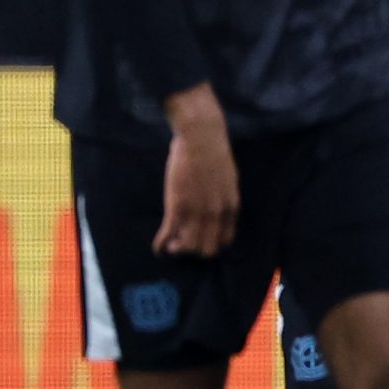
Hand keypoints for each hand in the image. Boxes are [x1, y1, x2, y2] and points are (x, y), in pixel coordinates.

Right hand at [155, 84, 238, 256]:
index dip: (211, 243)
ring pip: (188, 246)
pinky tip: (158, 248)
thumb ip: (224, 197)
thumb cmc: (214, 154)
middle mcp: (217, 214)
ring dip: (178, 249)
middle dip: (195, 250)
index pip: (225, 240)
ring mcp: (198, 211)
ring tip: (171, 244)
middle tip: (183, 243)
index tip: (200, 239)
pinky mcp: (178, 206)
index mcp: (231, 207)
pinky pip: (169, 234)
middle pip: (207, 248)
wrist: (202, 139)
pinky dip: (161, 245)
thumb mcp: (228, 180)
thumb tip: (219, 206)